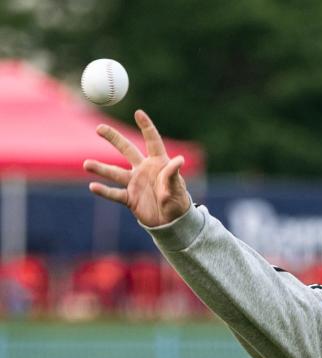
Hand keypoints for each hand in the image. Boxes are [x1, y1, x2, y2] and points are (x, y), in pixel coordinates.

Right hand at [83, 109, 189, 227]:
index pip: (152, 141)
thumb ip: (173, 175)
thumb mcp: (178, 189)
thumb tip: (179, 160)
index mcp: (158, 163)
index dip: (146, 127)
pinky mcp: (130, 198)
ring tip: (86, 164)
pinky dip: (105, 192)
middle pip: (126, 149)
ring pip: (115, 172)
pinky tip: (93, 187)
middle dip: (113, 138)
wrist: (172, 224)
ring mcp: (134, 183)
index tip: (138, 113)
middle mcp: (143, 169)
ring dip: (101, 169)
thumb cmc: (178, 203)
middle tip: (99, 128)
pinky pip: (115, 194)